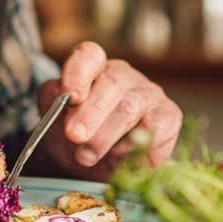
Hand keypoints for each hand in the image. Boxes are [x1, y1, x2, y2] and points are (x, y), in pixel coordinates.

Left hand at [37, 41, 181, 177]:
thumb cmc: (75, 133)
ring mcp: (149, 93)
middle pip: (112, 83)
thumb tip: (63, 98)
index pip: (88, 55)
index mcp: (94, 67)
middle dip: (91, 113)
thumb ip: (53, 101)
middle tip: (74, 135)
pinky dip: (136, 145)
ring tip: (85, 157)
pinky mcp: (169, 115)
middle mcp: (123, 75)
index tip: (70, 96)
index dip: (79, 72)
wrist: (95, 166)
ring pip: (130, 107)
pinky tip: (119, 158)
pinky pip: (157, 127)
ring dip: (105, 135)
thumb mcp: (54, 115)